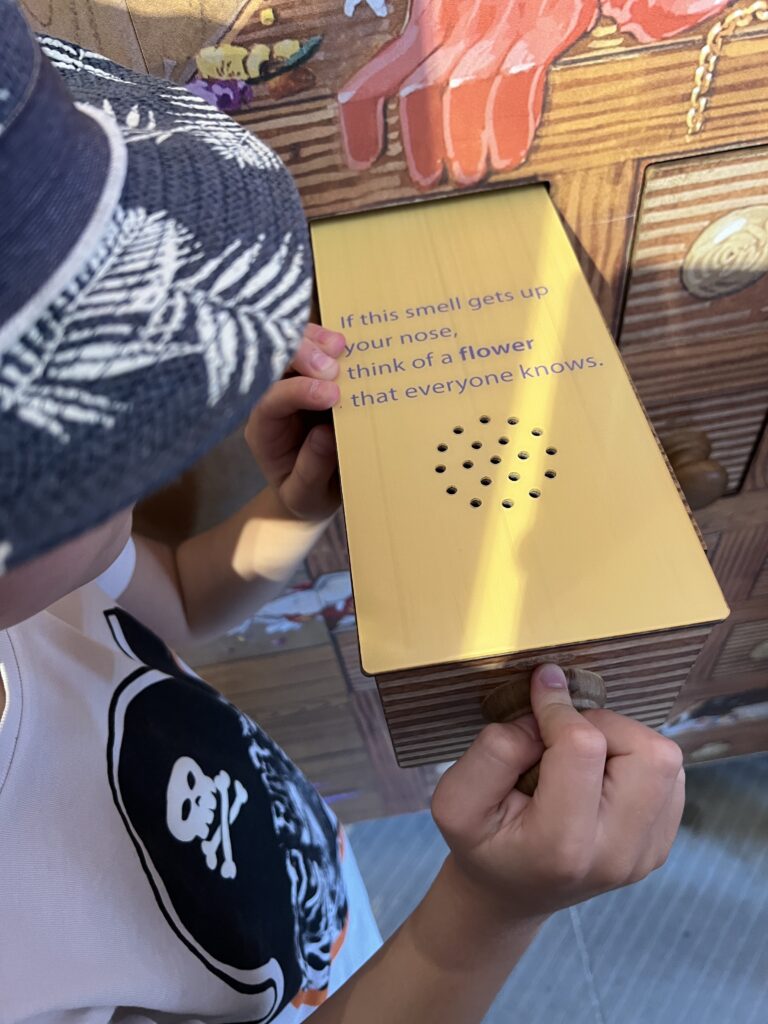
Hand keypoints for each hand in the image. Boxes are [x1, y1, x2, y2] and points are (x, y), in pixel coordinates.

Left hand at [245, 323, 343, 521]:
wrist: (313, 490)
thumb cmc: (307, 494)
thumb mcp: (306, 496)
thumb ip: (311, 470)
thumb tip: (326, 432)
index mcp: (264, 431)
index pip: (270, 402)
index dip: (298, 391)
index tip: (332, 394)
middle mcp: (271, 402)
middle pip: (273, 365)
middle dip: (301, 356)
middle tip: (335, 364)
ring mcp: (290, 384)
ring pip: (289, 348)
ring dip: (313, 341)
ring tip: (341, 344)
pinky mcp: (311, 377)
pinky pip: (313, 351)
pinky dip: (326, 342)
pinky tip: (344, 342)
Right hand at [432, 663, 684, 921]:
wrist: (508, 892)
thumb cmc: (481, 842)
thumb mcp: (455, 799)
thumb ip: (495, 750)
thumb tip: (546, 709)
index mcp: (561, 845)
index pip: (583, 746)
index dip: (557, 707)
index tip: (538, 691)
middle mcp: (616, 853)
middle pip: (648, 753)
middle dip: (602, 724)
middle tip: (563, 733)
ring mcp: (645, 853)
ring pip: (667, 760)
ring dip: (622, 739)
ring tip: (581, 754)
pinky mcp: (660, 846)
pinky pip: (671, 777)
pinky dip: (636, 760)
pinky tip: (600, 773)